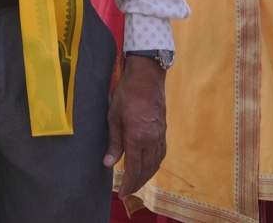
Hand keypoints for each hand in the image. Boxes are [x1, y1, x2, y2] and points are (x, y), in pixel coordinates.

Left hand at [106, 54, 166, 197]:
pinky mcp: (163, 131)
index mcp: (137, 138)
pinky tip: (148, 166)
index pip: (133, 169)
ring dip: (147, 176)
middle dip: (137, 184)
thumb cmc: (126, 94)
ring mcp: (160, 136)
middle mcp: (152, 140)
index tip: (122, 194)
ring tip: (136, 182)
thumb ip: (114, 142)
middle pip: (146, 170)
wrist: (147, 77)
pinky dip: (155, 164)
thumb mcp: (113, 117)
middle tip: (128, 193)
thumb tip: (108, 164)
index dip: (128, 184)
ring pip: (156, 164)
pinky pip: (161, 154)